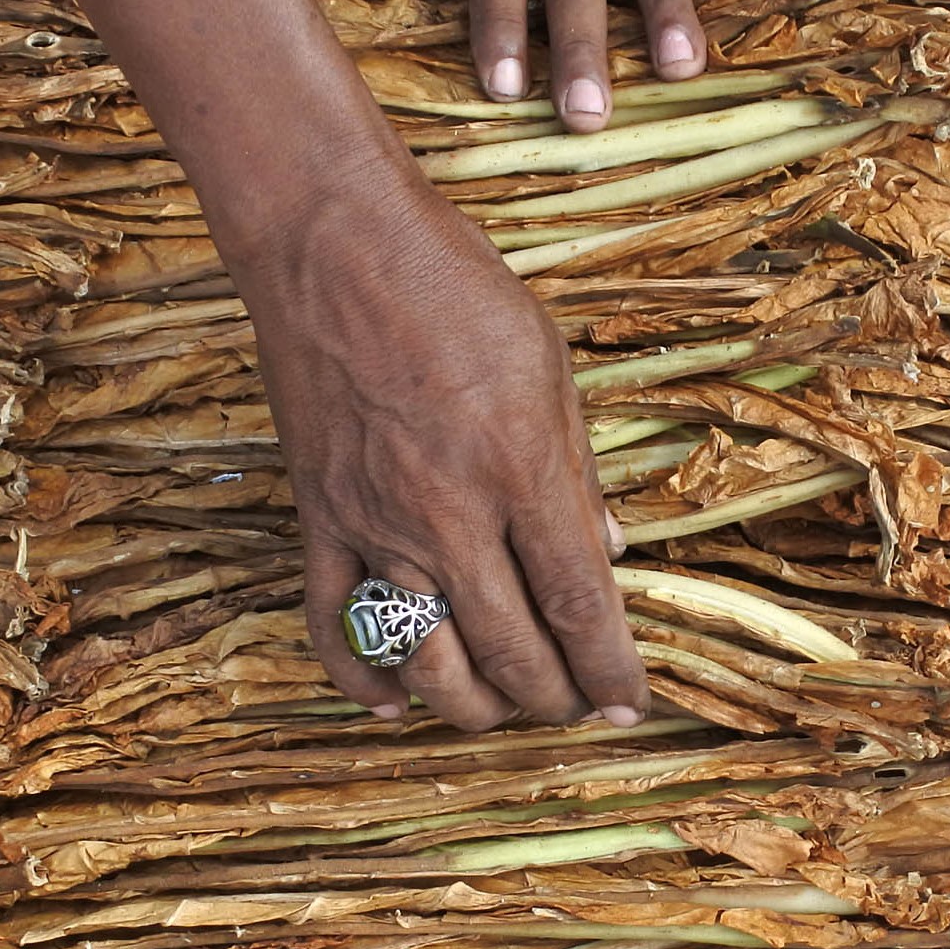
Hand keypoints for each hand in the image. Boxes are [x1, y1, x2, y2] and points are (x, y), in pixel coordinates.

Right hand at [242, 169, 646, 730]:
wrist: (336, 243)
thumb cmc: (453, 287)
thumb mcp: (550, 367)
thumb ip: (579, 470)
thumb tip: (608, 550)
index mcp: (522, 471)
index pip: (578, 605)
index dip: (609, 670)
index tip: (629, 703)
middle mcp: (450, 515)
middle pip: (511, 650)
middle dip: (553, 697)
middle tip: (575, 704)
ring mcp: (377, 523)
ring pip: (426, 660)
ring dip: (471, 706)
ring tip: (501, 706)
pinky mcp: (320, 516)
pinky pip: (334, 623)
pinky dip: (362, 677)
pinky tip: (392, 701)